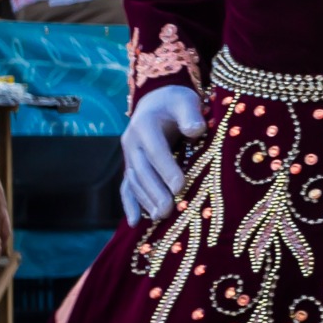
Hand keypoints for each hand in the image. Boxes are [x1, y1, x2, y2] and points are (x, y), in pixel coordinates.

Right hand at [121, 86, 206, 225]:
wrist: (157, 100)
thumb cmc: (177, 102)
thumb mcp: (185, 101)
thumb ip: (190, 115)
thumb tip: (195, 130)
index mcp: (145, 125)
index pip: (156, 150)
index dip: (166, 168)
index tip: (180, 186)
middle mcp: (132, 142)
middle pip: (143, 170)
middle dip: (155, 192)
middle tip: (169, 210)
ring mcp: (129, 156)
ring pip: (134, 181)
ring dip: (146, 201)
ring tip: (160, 217)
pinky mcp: (131, 166)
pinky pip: (127, 187)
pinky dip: (130, 204)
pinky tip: (135, 223)